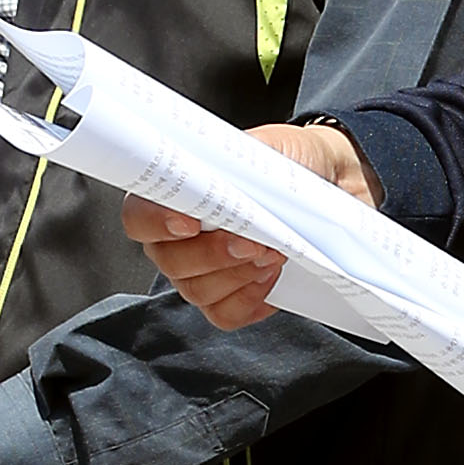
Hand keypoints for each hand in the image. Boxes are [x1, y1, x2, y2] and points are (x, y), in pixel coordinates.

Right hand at [125, 122, 372, 330]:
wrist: (325, 180)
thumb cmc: (286, 163)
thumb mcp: (265, 150)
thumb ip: (239, 170)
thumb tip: (233, 189)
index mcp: (173, 196)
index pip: (139, 216)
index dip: (156, 222)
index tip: (189, 221)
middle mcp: (175, 240)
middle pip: (170, 261)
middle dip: (214, 254)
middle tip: (253, 240)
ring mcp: (198, 273)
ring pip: (197, 291)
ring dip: (238, 274)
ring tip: (272, 253)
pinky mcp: (228, 297)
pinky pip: (225, 314)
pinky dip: (250, 297)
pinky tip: (271, 275)